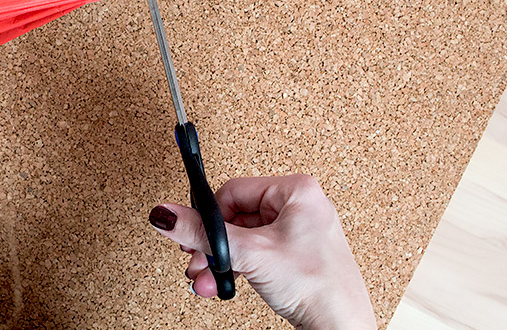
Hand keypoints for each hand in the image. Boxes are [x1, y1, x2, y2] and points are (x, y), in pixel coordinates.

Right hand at [148, 175, 376, 329]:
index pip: (233, 190)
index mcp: (296, 190)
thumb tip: (167, 215)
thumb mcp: (250, 253)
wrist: (340, 329)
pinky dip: (237, 268)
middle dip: (213, 246)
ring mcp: (297, 231)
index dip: (211, 216)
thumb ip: (203, 233)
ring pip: (242, 238)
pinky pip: (255, 253)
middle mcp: (299, 206)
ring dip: (221, 261)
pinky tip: (223, 283)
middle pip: (235, 216)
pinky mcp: (294, 254)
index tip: (195, 235)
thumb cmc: (318, 286)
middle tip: (198, 261)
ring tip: (208, 279)